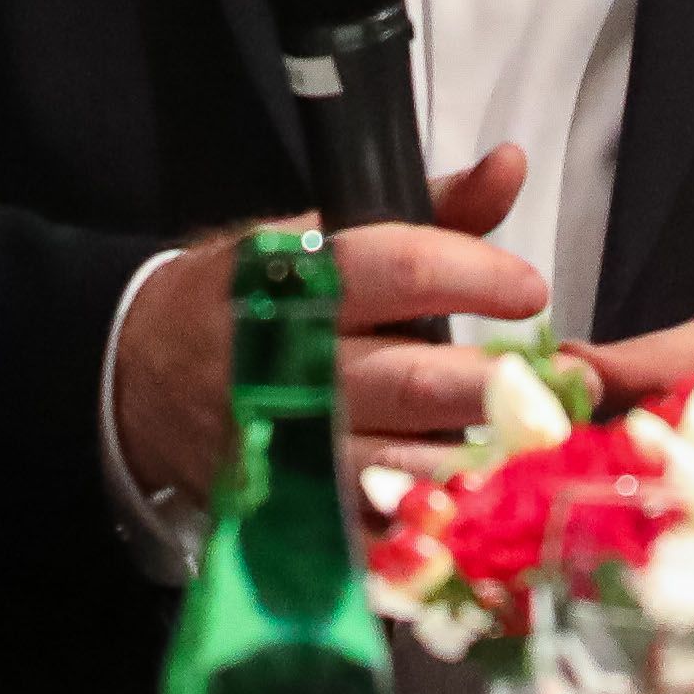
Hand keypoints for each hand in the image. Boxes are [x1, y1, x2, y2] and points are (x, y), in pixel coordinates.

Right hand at [110, 145, 550, 498]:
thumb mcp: (313, 235)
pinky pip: (368, 530)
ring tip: (532, 447)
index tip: (530, 290)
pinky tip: (473, 512)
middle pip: (411, 381)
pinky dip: (422, 526)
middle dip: (493, 384)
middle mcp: (296, 369)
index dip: (477, 277)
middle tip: (557, 383)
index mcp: (300, 283)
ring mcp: (293, 449)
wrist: (135, 376)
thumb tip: (511, 164)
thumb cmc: (248, 295)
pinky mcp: (290, 509)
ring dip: (473, 461)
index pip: (401, 271)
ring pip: (399, 464)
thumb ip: (427, 210)